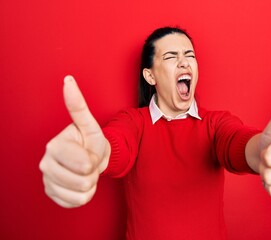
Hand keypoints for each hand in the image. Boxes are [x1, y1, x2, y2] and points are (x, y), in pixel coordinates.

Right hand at [39, 76, 109, 207]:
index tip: (89, 151)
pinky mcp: (52, 194)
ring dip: (90, 185)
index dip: (94, 161)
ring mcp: (47, 180)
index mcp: (55, 146)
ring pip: (80, 194)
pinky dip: (84, 195)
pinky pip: (75, 203)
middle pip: (83, 181)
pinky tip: (79, 183)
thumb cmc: (91, 142)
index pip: (84, 164)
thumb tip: (68, 80)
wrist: (90, 158)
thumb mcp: (90, 125)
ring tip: (85, 172)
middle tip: (89, 163)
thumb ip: (78, 106)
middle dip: (93, 173)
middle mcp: (45, 164)